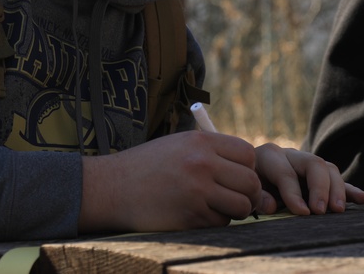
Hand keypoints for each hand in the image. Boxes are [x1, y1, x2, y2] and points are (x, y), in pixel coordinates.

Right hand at [80, 130, 262, 232]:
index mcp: (200, 141)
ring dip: (234, 210)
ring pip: (242, 205)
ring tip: (215, 205)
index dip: (247, 167)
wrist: (112, 187)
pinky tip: (196, 213)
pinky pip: (221, 222)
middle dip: (248, 193)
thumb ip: (211, 152)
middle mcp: (201, 163)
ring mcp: (197, 191)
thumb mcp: (178, 144)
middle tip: (234, 196)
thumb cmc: (147, 166)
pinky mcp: (191, 216)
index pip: (247, 153)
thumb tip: (249, 171)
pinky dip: (215, 221)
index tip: (236, 175)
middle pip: (251, 181)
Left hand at [253, 143, 363, 215]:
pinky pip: (337, 180)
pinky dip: (350, 190)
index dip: (294, 194)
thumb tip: (272, 206)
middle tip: (321, 211)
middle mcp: (290, 155)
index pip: (285, 173)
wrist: (247, 174)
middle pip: (313, 164)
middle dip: (320, 188)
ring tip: (339, 210)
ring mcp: (306, 163)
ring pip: (329, 169)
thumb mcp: (245, 189)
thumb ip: (257, 197)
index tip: (303, 213)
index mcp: (269, 156)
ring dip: (337, 190)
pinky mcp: (318, 175)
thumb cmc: (246, 185)